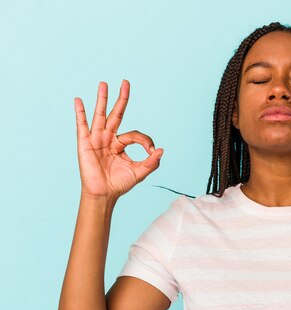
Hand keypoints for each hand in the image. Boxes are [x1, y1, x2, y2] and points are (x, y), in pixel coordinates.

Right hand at [74, 80, 162, 200]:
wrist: (104, 195)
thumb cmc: (119, 183)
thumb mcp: (140, 173)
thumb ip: (151, 162)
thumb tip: (161, 150)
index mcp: (121, 144)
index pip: (135, 134)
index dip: (145, 141)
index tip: (151, 151)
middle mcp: (109, 138)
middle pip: (117, 114)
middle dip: (122, 99)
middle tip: (126, 82)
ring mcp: (97, 139)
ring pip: (101, 115)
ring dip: (102, 99)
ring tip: (104, 84)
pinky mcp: (85, 143)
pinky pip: (82, 125)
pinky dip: (80, 113)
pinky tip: (78, 100)